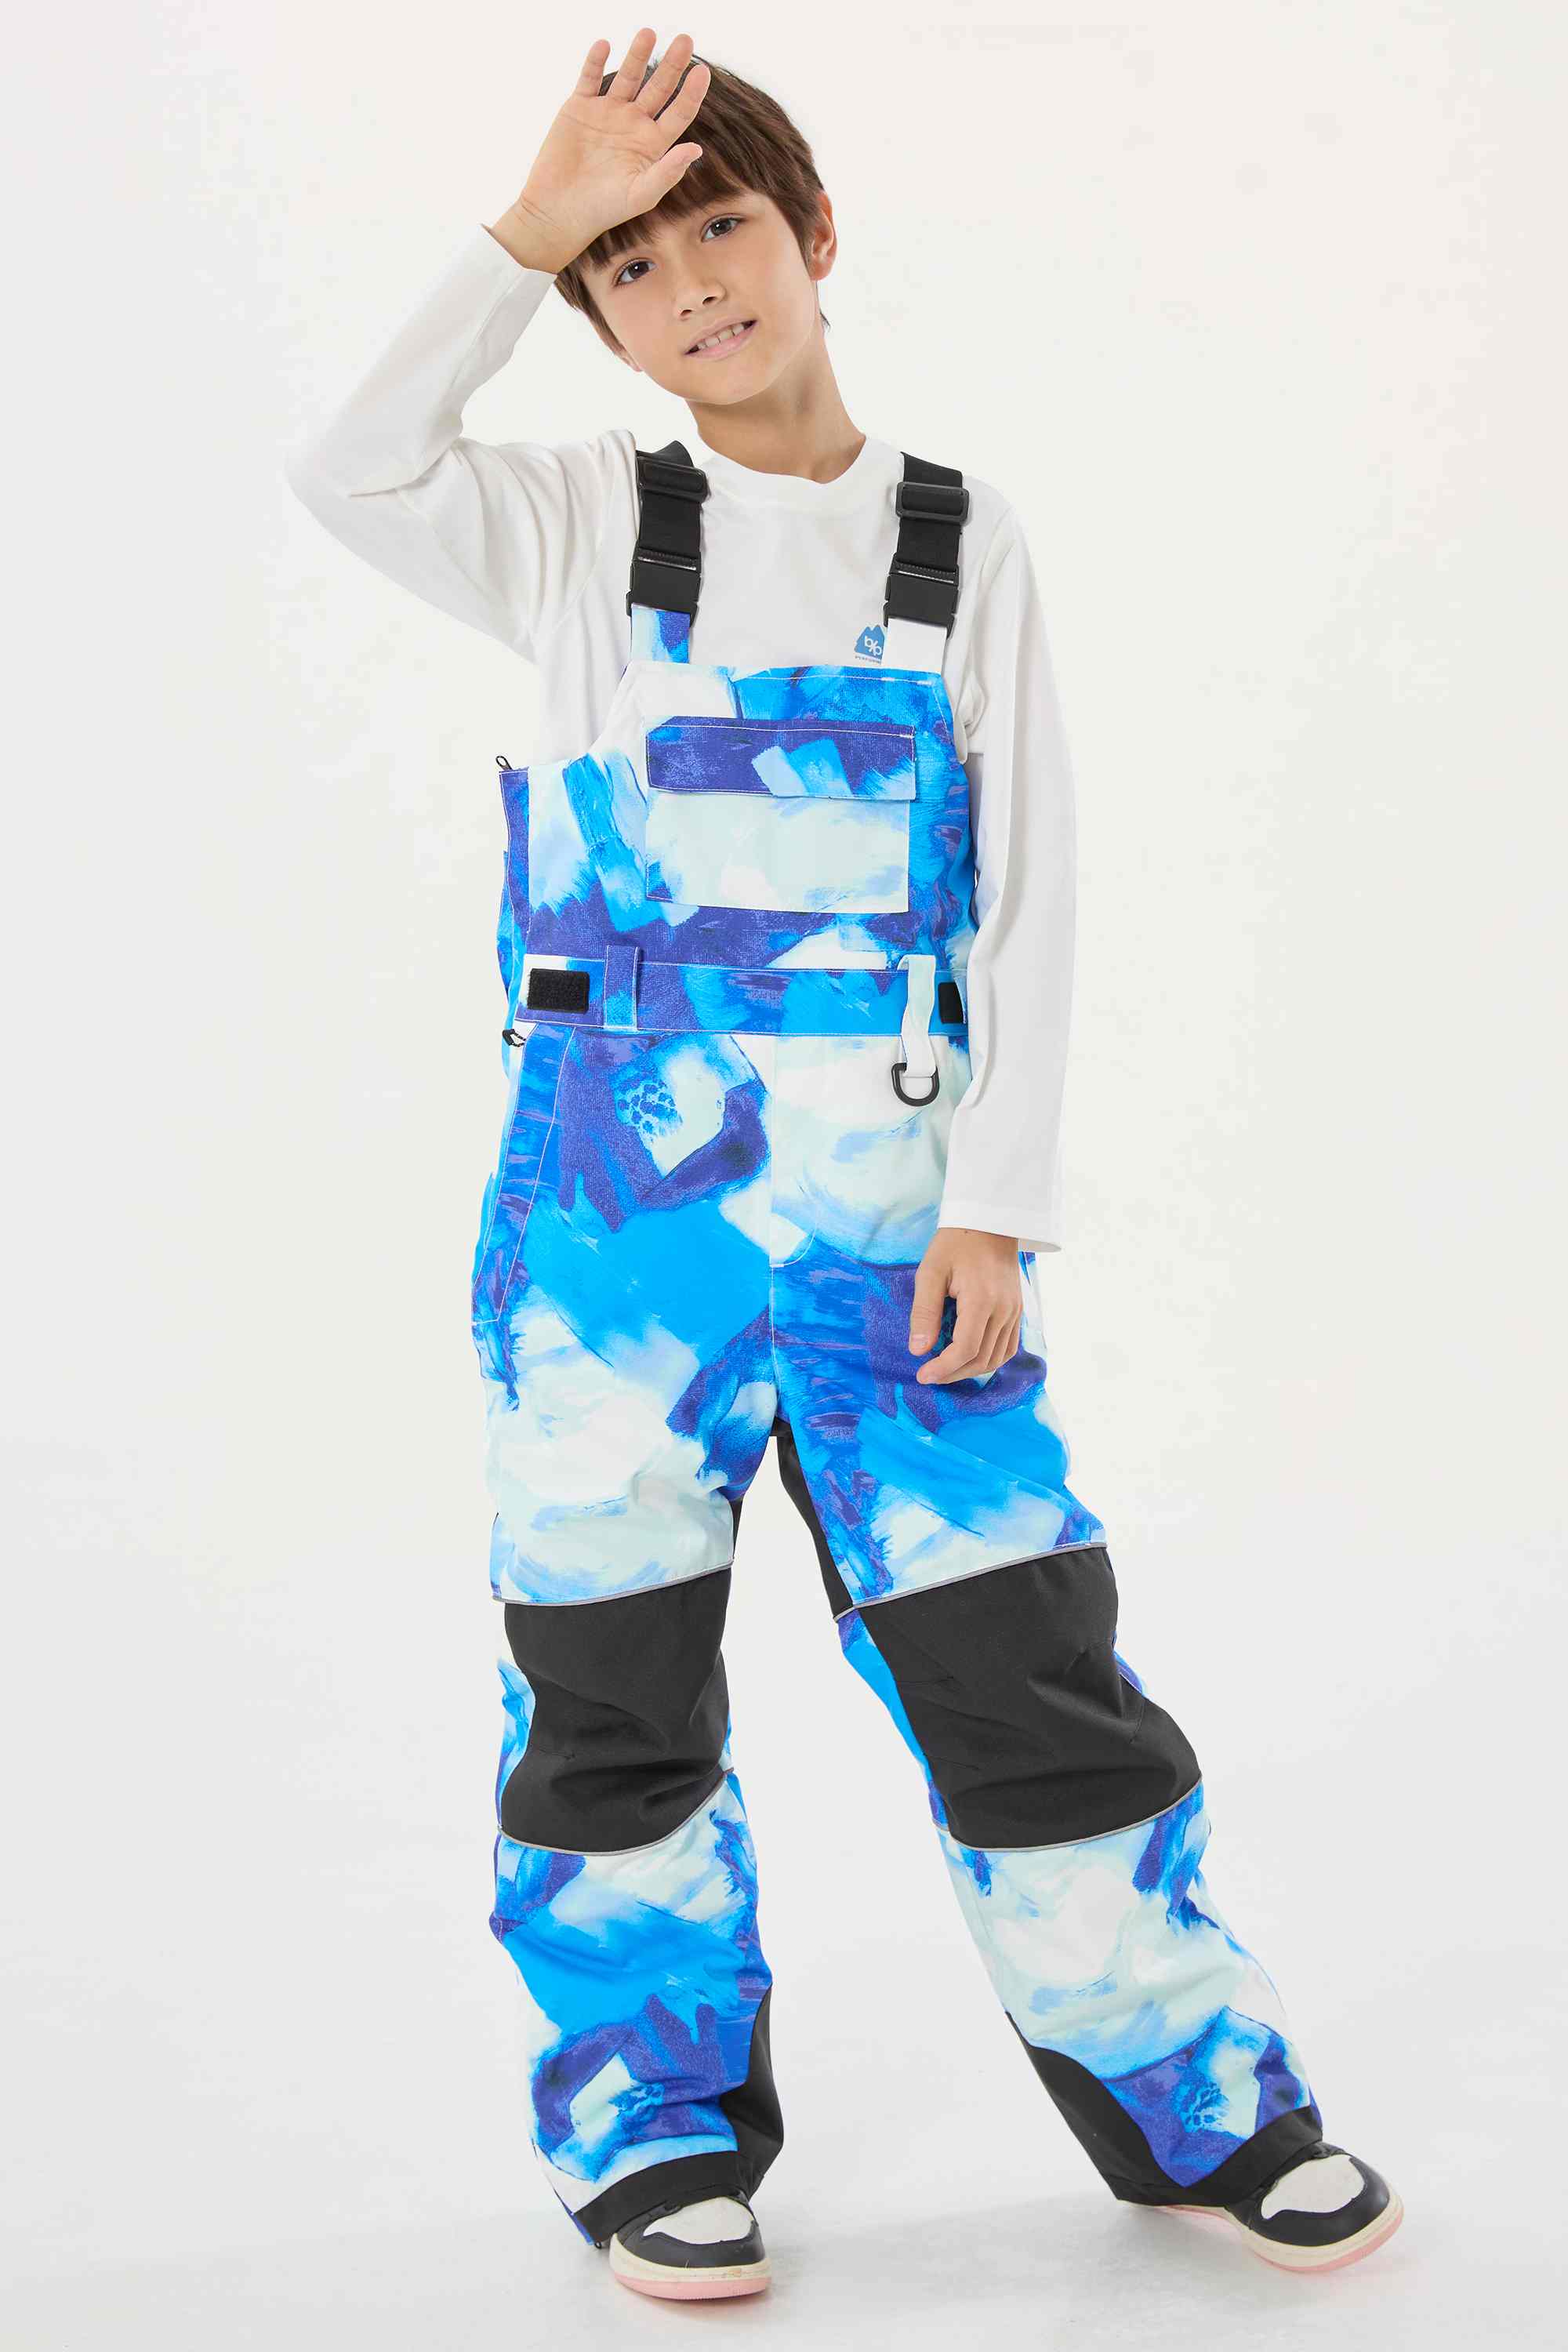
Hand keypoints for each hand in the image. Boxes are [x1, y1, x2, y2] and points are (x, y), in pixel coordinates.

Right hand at [488, 29, 709, 273]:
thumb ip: (668, 172)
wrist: (559, 211)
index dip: (692, 92)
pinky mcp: (579, 107)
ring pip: (628, 76)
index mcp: (652, 144)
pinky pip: (589, 77)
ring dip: (638, 55)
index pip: (679, 112)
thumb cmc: (604, 210)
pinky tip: (605, 45)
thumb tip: (696, 148)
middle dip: (672, 63)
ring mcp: (607, 112)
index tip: (702, 71)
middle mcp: (633, 123)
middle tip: (685, 39)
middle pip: (659, 87)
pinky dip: (596, 61)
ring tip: (649, 33)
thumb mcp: (641, 195)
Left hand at [909, 1229, 1023, 1383]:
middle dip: (953, 1373)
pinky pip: (1008, 1346)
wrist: (989, 1223)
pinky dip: (989, 1359)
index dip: (943, 1368)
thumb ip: (924, 1312)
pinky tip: (969, 1359)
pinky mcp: (1017, 1310)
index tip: (922, 1375)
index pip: (965, 1349)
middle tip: (930, 1375)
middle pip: (982, 1359)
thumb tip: (918, 1350)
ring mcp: (1014, 1311)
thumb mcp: (931, 1272)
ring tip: (946, 1370)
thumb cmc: (955, 1243)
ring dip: (971, 1370)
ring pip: (997, 1358)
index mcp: (982, 1300)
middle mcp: (1004, 1310)